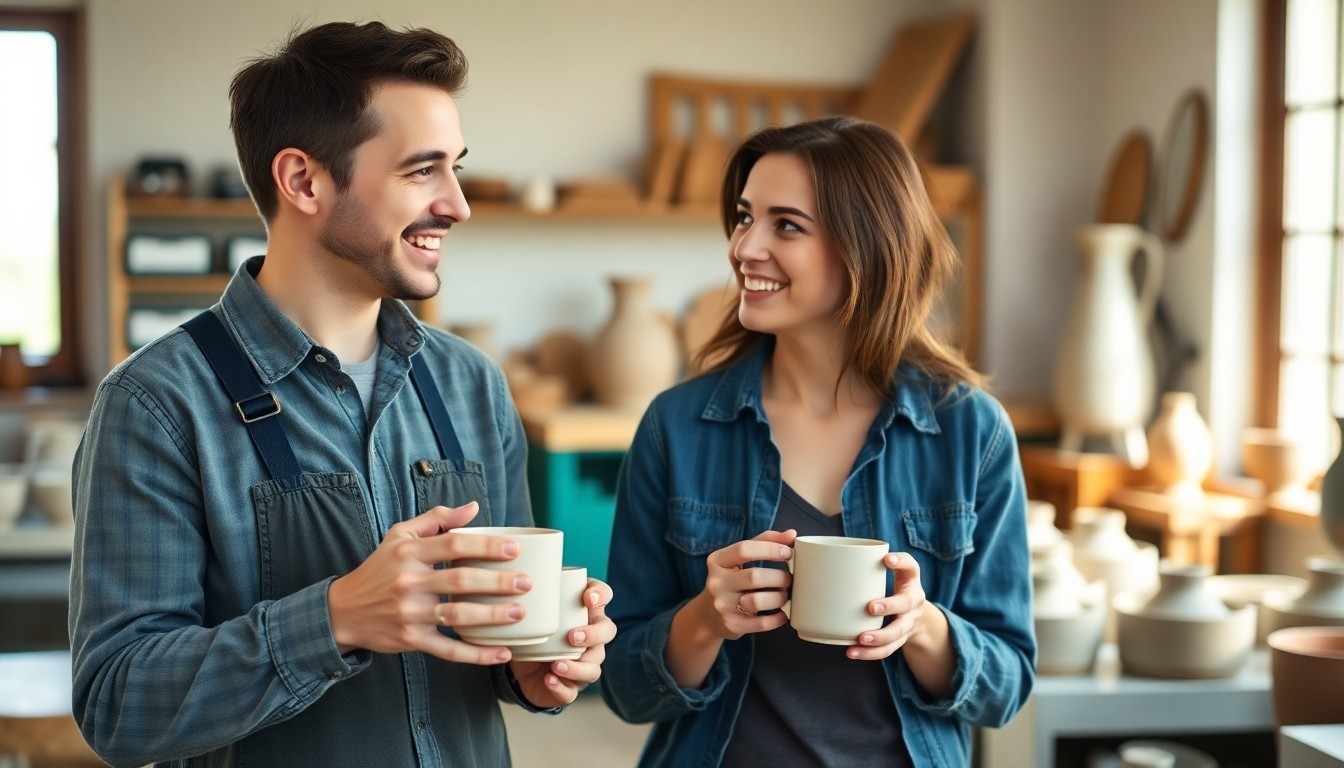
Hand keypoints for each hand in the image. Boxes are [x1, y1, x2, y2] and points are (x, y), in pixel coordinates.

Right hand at [327, 501, 531, 664]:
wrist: (344, 611)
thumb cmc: (379, 569)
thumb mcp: (399, 536)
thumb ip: (437, 518)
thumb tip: (474, 508)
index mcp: (409, 553)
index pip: (453, 544)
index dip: (485, 545)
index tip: (514, 549)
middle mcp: (409, 582)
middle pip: (460, 580)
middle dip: (497, 582)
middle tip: (525, 582)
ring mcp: (410, 614)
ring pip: (457, 616)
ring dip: (491, 616)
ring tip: (520, 613)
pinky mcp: (411, 641)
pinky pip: (448, 650)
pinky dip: (476, 655)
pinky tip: (501, 653)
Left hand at [509, 578, 615, 707]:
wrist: (520, 667)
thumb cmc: (531, 630)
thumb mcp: (529, 610)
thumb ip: (526, 595)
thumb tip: (509, 577)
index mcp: (583, 611)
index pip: (603, 595)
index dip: (600, 595)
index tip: (586, 597)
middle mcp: (590, 636)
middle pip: (606, 632)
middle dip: (594, 634)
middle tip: (573, 636)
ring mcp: (583, 663)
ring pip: (594, 667)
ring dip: (578, 667)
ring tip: (557, 665)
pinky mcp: (570, 687)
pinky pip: (572, 691)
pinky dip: (562, 687)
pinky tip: (549, 680)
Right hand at [695, 529, 795, 639]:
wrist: (709, 614)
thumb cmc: (732, 579)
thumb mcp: (739, 558)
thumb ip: (763, 542)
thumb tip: (791, 534)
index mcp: (717, 561)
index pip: (744, 549)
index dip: (769, 549)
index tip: (787, 552)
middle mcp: (716, 582)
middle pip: (754, 576)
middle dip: (779, 577)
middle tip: (789, 579)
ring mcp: (722, 605)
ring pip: (757, 601)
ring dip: (779, 598)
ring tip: (784, 595)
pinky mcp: (731, 625)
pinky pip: (761, 623)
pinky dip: (778, 618)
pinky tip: (783, 614)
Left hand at [847, 551, 927, 659]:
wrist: (915, 614)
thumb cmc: (892, 586)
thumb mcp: (888, 573)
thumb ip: (868, 565)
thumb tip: (822, 555)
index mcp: (910, 580)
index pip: (910, 567)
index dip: (900, 562)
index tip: (886, 559)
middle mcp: (914, 601)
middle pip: (906, 604)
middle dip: (889, 606)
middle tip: (871, 607)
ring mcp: (909, 622)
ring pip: (898, 632)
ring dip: (879, 637)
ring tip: (861, 639)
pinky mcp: (901, 639)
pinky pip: (888, 649)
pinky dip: (870, 653)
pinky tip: (853, 652)